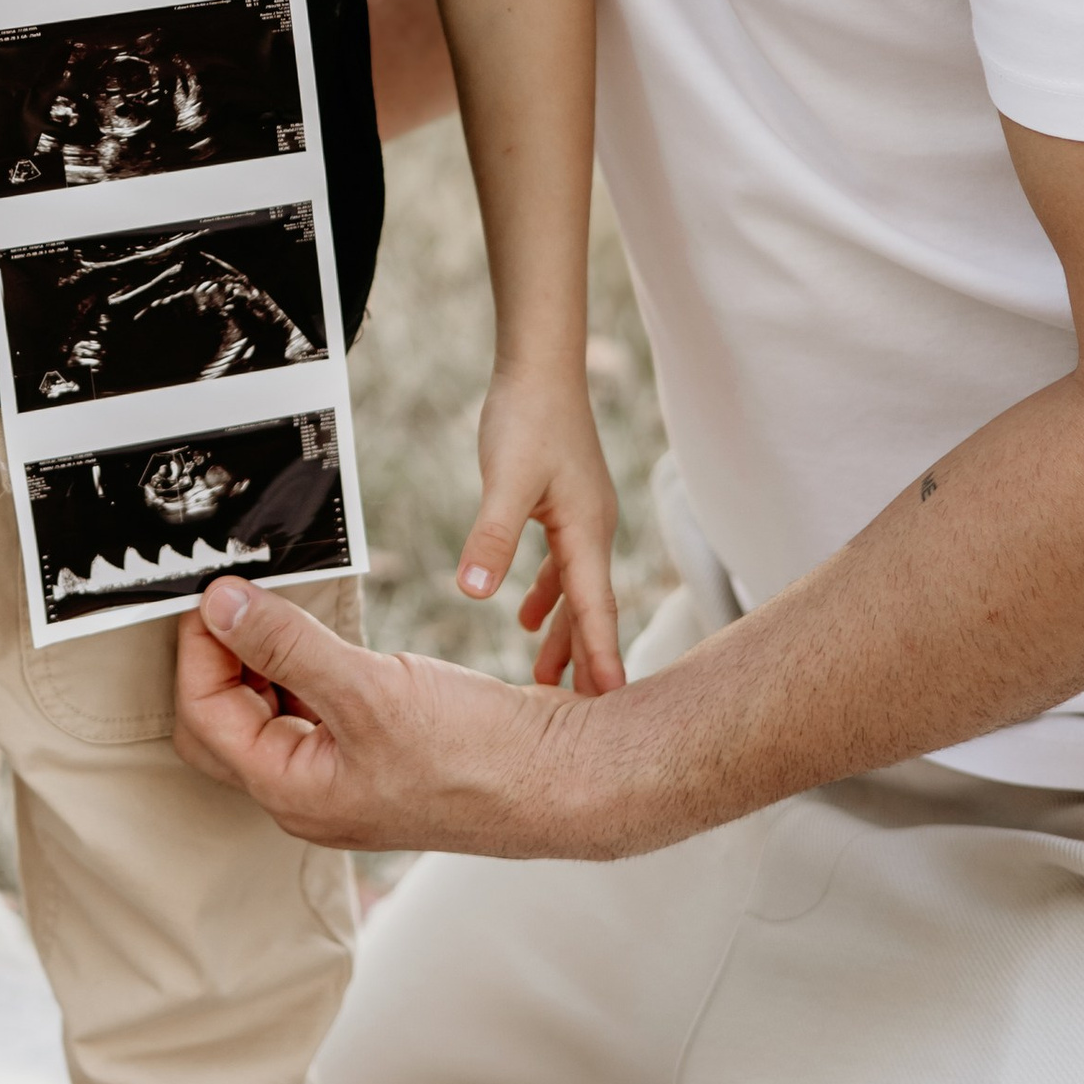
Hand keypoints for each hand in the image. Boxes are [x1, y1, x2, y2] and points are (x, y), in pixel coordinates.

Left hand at [172, 580, 636, 860]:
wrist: (567, 778)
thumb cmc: (479, 756)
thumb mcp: (369, 688)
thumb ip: (286, 645)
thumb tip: (219, 606)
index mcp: (294, 793)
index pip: (206, 718)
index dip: (197, 651)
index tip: (210, 593)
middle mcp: (311, 793)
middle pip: (225, 721)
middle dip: (216, 656)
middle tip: (228, 595)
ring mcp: (345, 777)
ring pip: (270, 712)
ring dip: (260, 657)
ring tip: (268, 601)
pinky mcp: (377, 755)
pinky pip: (314, 708)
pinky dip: (302, 665)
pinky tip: (317, 629)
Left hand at [457, 363, 623, 692]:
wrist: (540, 367)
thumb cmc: (528, 417)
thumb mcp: (506, 479)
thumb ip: (492, 537)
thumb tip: (474, 594)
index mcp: (586, 532)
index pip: (596, 609)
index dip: (599, 657)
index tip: (610, 705)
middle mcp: (592, 531)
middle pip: (590, 608)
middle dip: (584, 659)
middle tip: (581, 716)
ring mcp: (581, 519)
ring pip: (575, 591)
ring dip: (563, 632)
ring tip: (547, 677)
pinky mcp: (563, 507)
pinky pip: (561, 566)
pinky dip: (548, 596)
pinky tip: (525, 613)